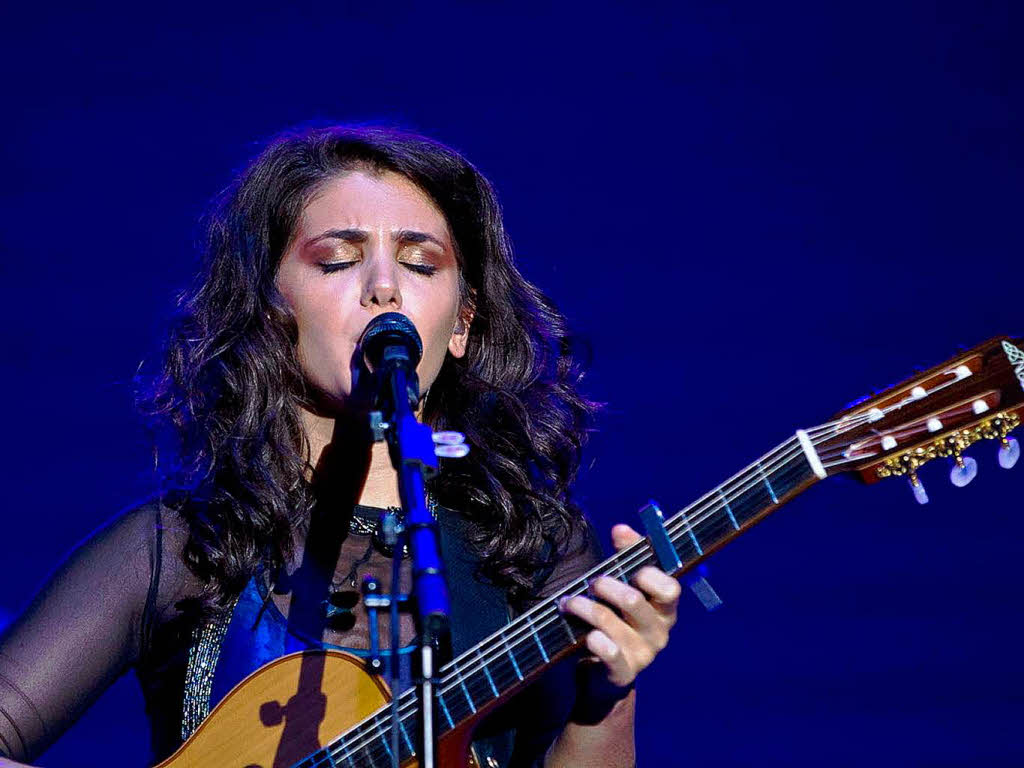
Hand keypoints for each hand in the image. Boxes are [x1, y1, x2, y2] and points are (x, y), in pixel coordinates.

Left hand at [560, 523, 680, 690]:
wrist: (607, 672)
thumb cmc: (619, 620)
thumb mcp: (626, 587)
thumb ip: (628, 556)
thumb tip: (621, 528)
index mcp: (664, 609)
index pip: (670, 589)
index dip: (650, 575)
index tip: (633, 569)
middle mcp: (659, 632)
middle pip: (633, 601)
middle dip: (605, 586)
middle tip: (592, 583)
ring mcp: (642, 654)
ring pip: (608, 622)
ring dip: (583, 607)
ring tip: (569, 602)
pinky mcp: (623, 673)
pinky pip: (608, 653)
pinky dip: (594, 639)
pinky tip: (585, 635)